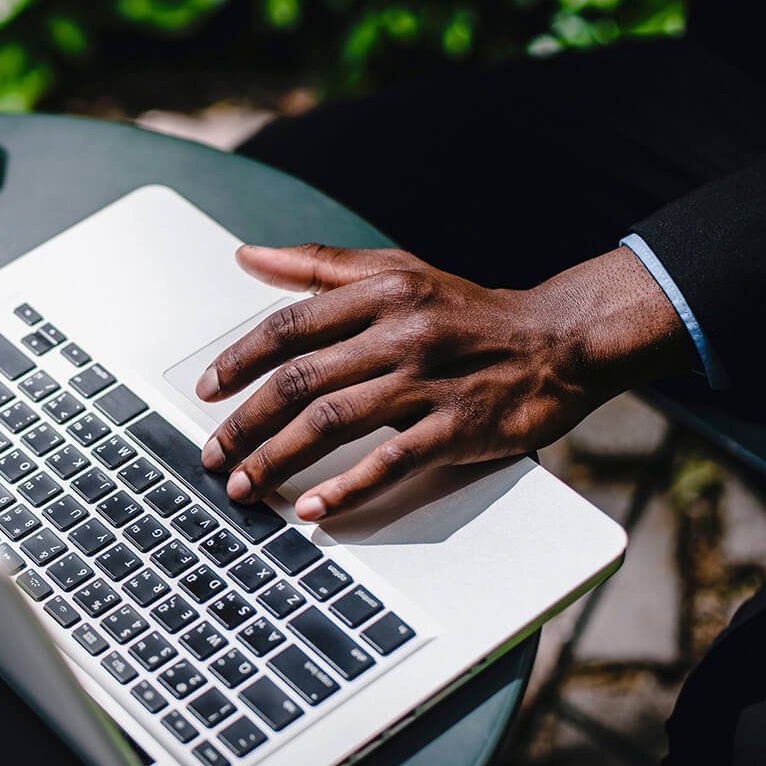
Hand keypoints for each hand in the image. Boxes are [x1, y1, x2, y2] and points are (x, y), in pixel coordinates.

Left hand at [197, 242, 694, 520]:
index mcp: (380, 292)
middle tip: (213, 455)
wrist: (560, 341)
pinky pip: (391, 460)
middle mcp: (401, 332)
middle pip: (300, 380)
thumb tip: (246, 256)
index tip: (206, 392)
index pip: (290, 326)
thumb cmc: (467, 311)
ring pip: (333, 420)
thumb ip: (317, 266)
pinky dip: (347, 486)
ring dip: (279, 458)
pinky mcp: (458, 426)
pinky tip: (312, 509)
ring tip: (244, 487)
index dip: (239, 361)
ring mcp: (429, 381)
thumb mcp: (396, 272)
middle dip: (246, 422)